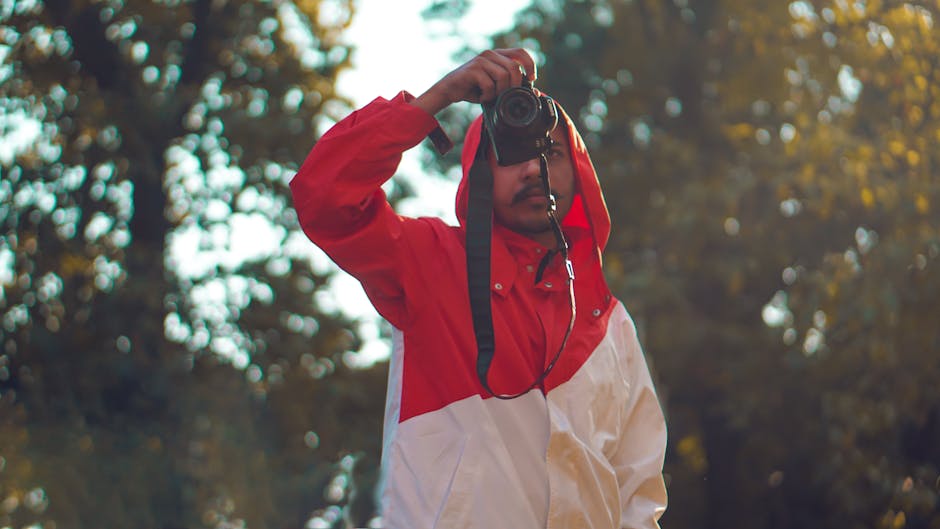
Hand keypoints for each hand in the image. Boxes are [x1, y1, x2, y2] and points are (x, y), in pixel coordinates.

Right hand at [411, 48, 536, 114]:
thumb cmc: (475, 89)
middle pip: (514, 67)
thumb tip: (534, 91)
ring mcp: (481, 60)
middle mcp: (491, 54)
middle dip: (515, 86)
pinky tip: (483, 97)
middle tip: (507, 97)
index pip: (521, 52)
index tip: (532, 79)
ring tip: (492, 97)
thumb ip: (511, 84)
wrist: (449, 90)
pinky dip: (488, 95)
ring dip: (500, 92)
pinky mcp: (473, 69)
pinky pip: (489, 84)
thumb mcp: (496, 86)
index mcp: (498, 55)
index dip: (530, 65)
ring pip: (503, 76)